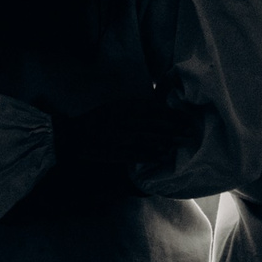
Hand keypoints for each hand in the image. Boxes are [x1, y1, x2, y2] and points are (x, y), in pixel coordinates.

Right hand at [51, 93, 204, 175]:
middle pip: (152, 124)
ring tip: (180, 144)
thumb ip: (134, 106)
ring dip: (165, 141)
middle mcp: (121, 120)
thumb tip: (157, 104)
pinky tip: (161, 157)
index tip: (185, 118)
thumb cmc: (95, 120)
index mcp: (122, 108)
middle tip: (189, 133)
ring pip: (146, 137)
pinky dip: (149, 155)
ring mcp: (117, 137)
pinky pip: (134, 153)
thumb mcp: (114, 107)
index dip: (170, 115)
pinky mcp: (113, 152)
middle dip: (173, 129)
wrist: (71, 135)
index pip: (151, 110)